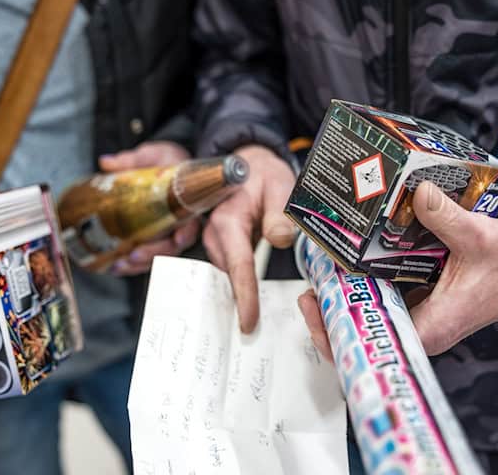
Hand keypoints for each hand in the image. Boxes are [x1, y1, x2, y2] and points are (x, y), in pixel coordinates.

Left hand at [98, 141, 199, 274]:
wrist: (169, 166)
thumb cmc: (167, 161)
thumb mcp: (152, 155)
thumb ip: (131, 160)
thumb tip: (106, 162)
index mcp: (187, 202)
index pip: (192, 222)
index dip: (186, 233)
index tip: (178, 239)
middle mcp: (181, 223)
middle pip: (173, 246)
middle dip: (154, 253)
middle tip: (134, 255)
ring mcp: (168, 234)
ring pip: (159, 256)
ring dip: (140, 264)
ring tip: (119, 265)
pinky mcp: (155, 239)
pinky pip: (148, 257)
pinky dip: (133, 265)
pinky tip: (116, 267)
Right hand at [203, 144, 296, 332]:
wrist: (247, 164)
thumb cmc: (263, 175)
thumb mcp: (279, 186)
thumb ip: (280, 213)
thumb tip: (281, 239)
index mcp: (228, 221)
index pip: (239, 265)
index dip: (244, 296)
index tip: (248, 322)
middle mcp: (216, 236)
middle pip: (230, 277)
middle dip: (242, 303)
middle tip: (255, 332)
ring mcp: (216, 243)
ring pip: (230, 276)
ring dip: (242, 294)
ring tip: (256, 321)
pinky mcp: (222, 248)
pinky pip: (232, 271)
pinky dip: (242, 284)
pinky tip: (253, 301)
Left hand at [298, 181, 497, 357]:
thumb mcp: (481, 236)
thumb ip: (449, 217)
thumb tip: (420, 193)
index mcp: (433, 327)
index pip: (376, 343)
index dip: (339, 333)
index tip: (316, 309)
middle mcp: (421, 328)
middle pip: (366, 334)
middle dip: (332, 314)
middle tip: (309, 287)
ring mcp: (419, 316)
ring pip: (371, 317)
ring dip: (345, 299)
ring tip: (320, 274)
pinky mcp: (419, 301)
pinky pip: (383, 300)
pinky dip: (364, 286)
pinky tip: (348, 265)